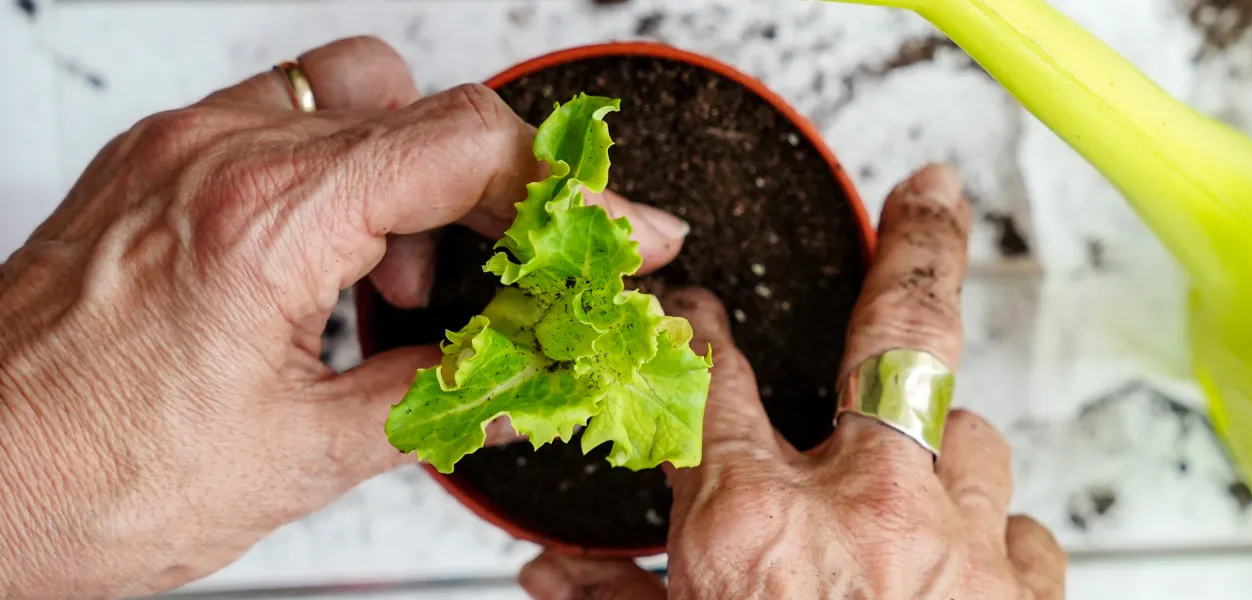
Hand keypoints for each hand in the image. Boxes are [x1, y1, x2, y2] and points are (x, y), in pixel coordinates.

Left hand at [0, 37, 688, 597]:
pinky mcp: (152, 168)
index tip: (625, 237)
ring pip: (354, 95)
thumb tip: (532, 376)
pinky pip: (282, 122)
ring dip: (417, 179)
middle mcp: (218, 156)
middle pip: (424, 108)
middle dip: (504, 190)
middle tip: (537, 269)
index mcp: (265, 218)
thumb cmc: (81, 478)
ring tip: (410, 288)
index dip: (572, 196)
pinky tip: (340, 270)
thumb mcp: (302, 456)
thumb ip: (443, 398)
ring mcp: (177, 151)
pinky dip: (343, 178)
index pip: (468, 148)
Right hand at [518, 166, 1067, 599]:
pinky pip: (1020, 527)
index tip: (691, 314)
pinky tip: (963, 562)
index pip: (708, 377)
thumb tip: (554, 578)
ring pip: (971, 435)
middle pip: (900, 337)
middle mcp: (875, 513)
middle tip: (930, 196)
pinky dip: (990, 534)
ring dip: (939, 443)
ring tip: (909, 471)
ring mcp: (967, 551)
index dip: (692, 331)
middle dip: (916, 253)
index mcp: (758, 530)